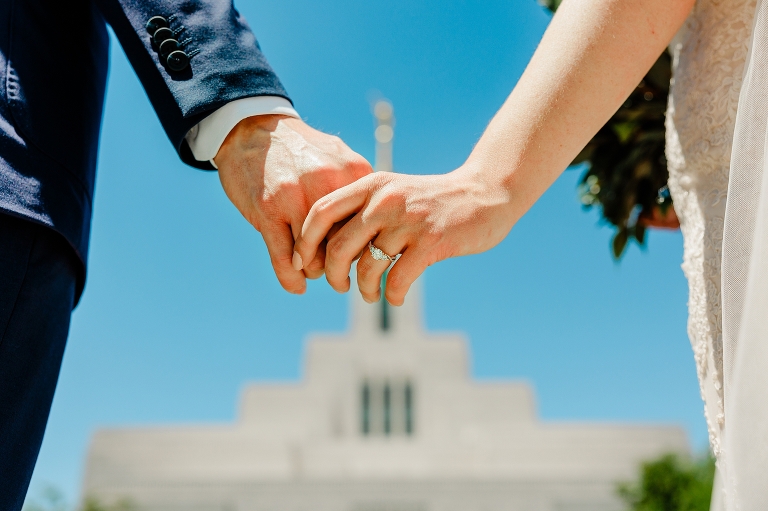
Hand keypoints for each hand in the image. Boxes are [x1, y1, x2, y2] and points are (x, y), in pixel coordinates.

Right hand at [214, 115, 372, 293]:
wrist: (252, 129)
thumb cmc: (299, 150)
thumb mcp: (338, 158)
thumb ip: (359, 189)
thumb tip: (382, 222)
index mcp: (352, 174)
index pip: (368, 227)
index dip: (363, 246)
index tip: (357, 255)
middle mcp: (328, 187)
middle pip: (344, 246)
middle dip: (340, 264)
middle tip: (336, 270)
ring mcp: (296, 200)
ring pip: (314, 259)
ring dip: (313, 270)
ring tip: (310, 269)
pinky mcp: (268, 211)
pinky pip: (285, 259)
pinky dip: (291, 279)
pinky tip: (296, 286)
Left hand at [293, 167, 515, 304]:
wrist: (484, 194)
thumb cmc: (431, 200)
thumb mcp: (392, 193)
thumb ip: (362, 212)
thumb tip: (324, 249)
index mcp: (371, 185)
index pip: (321, 213)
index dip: (305, 243)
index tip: (303, 264)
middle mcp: (385, 200)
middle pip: (338, 248)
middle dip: (333, 276)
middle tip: (340, 286)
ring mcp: (408, 221)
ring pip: (367, 268)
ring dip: (364, 290)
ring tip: (370, 294)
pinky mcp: (432, 241)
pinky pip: (398, 280)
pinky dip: (393, 296)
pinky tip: (396, 297)